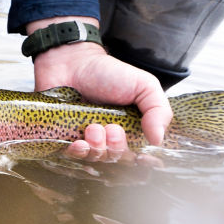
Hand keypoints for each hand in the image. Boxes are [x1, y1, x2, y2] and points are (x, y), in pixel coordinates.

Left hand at [28, 17, 172, 158]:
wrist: (71, 62)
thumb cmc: (107, 73)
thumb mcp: (144, 85)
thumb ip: (158, 110)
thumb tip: (158, 140)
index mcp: (132, 128)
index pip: (141, 155)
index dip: (143, 161)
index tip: (142, 157)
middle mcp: (110, 137)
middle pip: (117, 159)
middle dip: (116, 147)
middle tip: (111, 128)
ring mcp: (87, 139)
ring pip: (95, 158)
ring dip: (97, 148)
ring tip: (93, 128)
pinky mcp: (64, 137)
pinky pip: (71, 156)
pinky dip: (77, 152)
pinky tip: (78, 143)